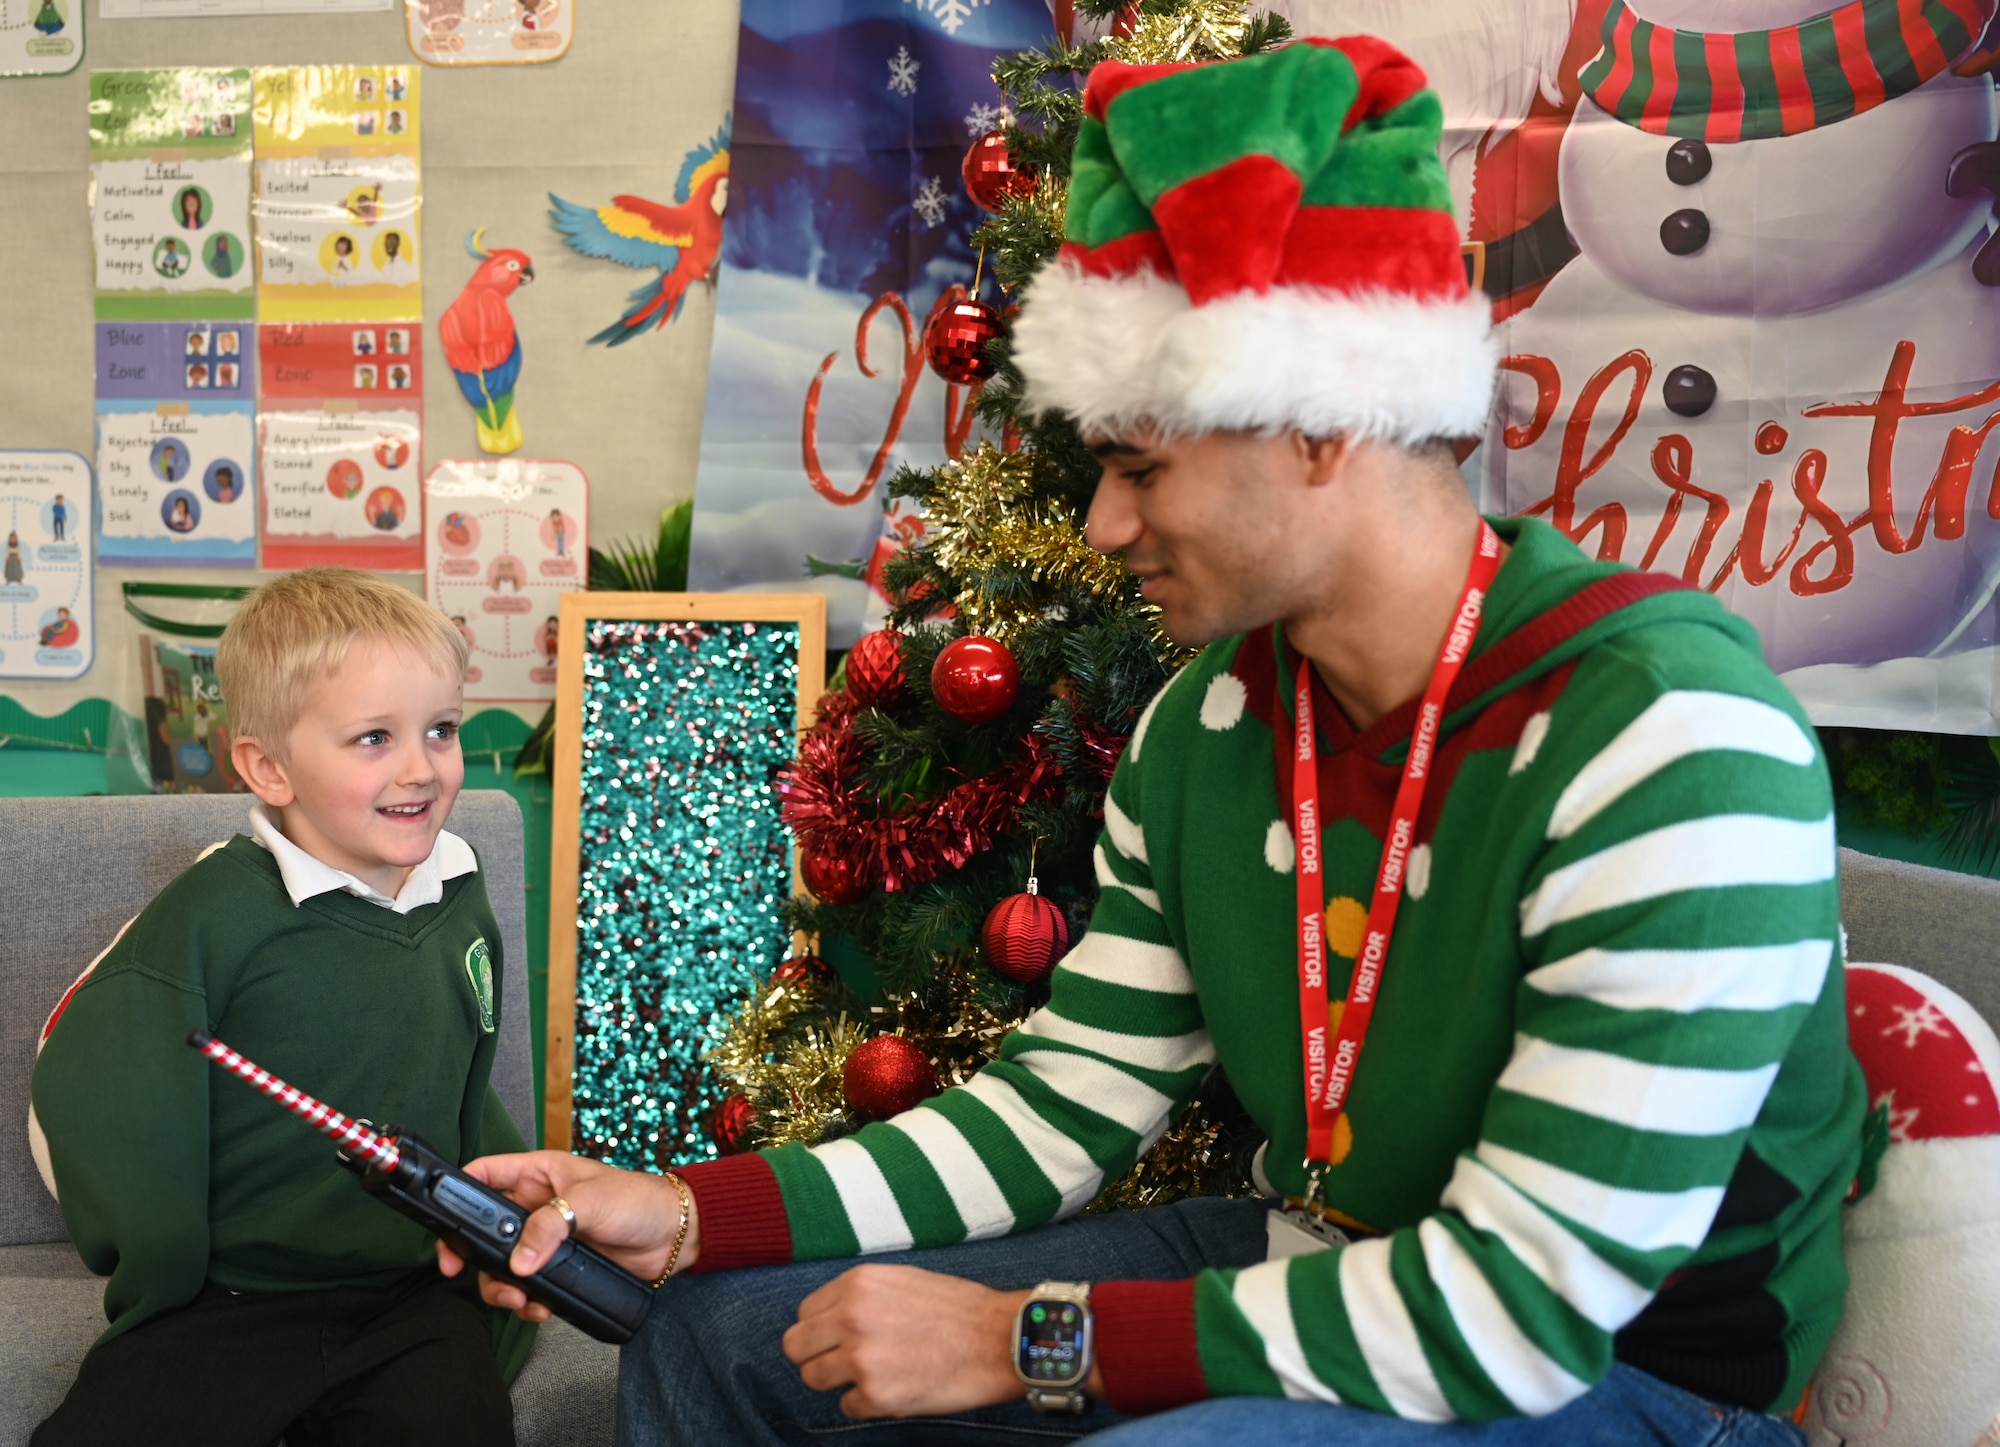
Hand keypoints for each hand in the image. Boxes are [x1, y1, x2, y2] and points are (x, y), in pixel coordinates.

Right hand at [435, 1150, 695, 1320]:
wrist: (675, 1237)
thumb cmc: (638, 1200)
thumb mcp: (591, 1203)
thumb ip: (551, 1226)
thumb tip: (519, 1261)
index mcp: (539, 1175)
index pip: (485, 1175)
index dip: (457, 1195)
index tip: (444, 1224)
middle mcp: (535, 1207)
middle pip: (483, 1230)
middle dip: (473, 1256)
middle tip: (465, 1274)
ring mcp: (546, 1240)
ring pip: (502, 1265)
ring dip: (501, 1287)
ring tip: (519, 1299)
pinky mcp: (558, 1268)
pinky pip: (527, 1287)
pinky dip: (527, 1301)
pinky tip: (541, 1308)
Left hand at [783, 1265, 1101, 1418]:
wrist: (1001, 1339)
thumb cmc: (960, 1309)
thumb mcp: (903, 1280)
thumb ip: (861, 1297)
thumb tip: (831, 1317)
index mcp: (857, 1285)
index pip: (805, 1312)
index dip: (822, 1328)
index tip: (838, 1337)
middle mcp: (851, 1318)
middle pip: (796, 1347)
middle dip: (815, 1356)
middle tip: (842, 1363)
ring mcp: (861, 1359)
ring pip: (813, 1379)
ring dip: (839, 1381)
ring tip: (873, 1376)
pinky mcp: (876, 1396)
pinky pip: (847, 1406)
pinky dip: (866, 1403)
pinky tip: (895, 1389)